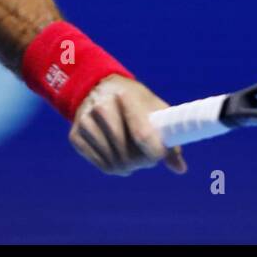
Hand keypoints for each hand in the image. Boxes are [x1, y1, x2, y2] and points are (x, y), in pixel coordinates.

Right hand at [69, 74, 186, 175]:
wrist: (98, 87)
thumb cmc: (135, 101)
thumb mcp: (154, 110)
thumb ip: (169, 139)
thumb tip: (180, 169)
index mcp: (126, 97)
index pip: (143, 136)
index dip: (154, 153)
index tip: (159, 156)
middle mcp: (102, 108)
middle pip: (128, 155)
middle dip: (141, 161)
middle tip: (145, 156)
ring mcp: (86, 122)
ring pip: (114, 163)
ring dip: (128, 166)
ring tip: (132, 154)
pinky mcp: (76, 136)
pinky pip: (101, 165)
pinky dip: (113, 166)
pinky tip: (117, 155)